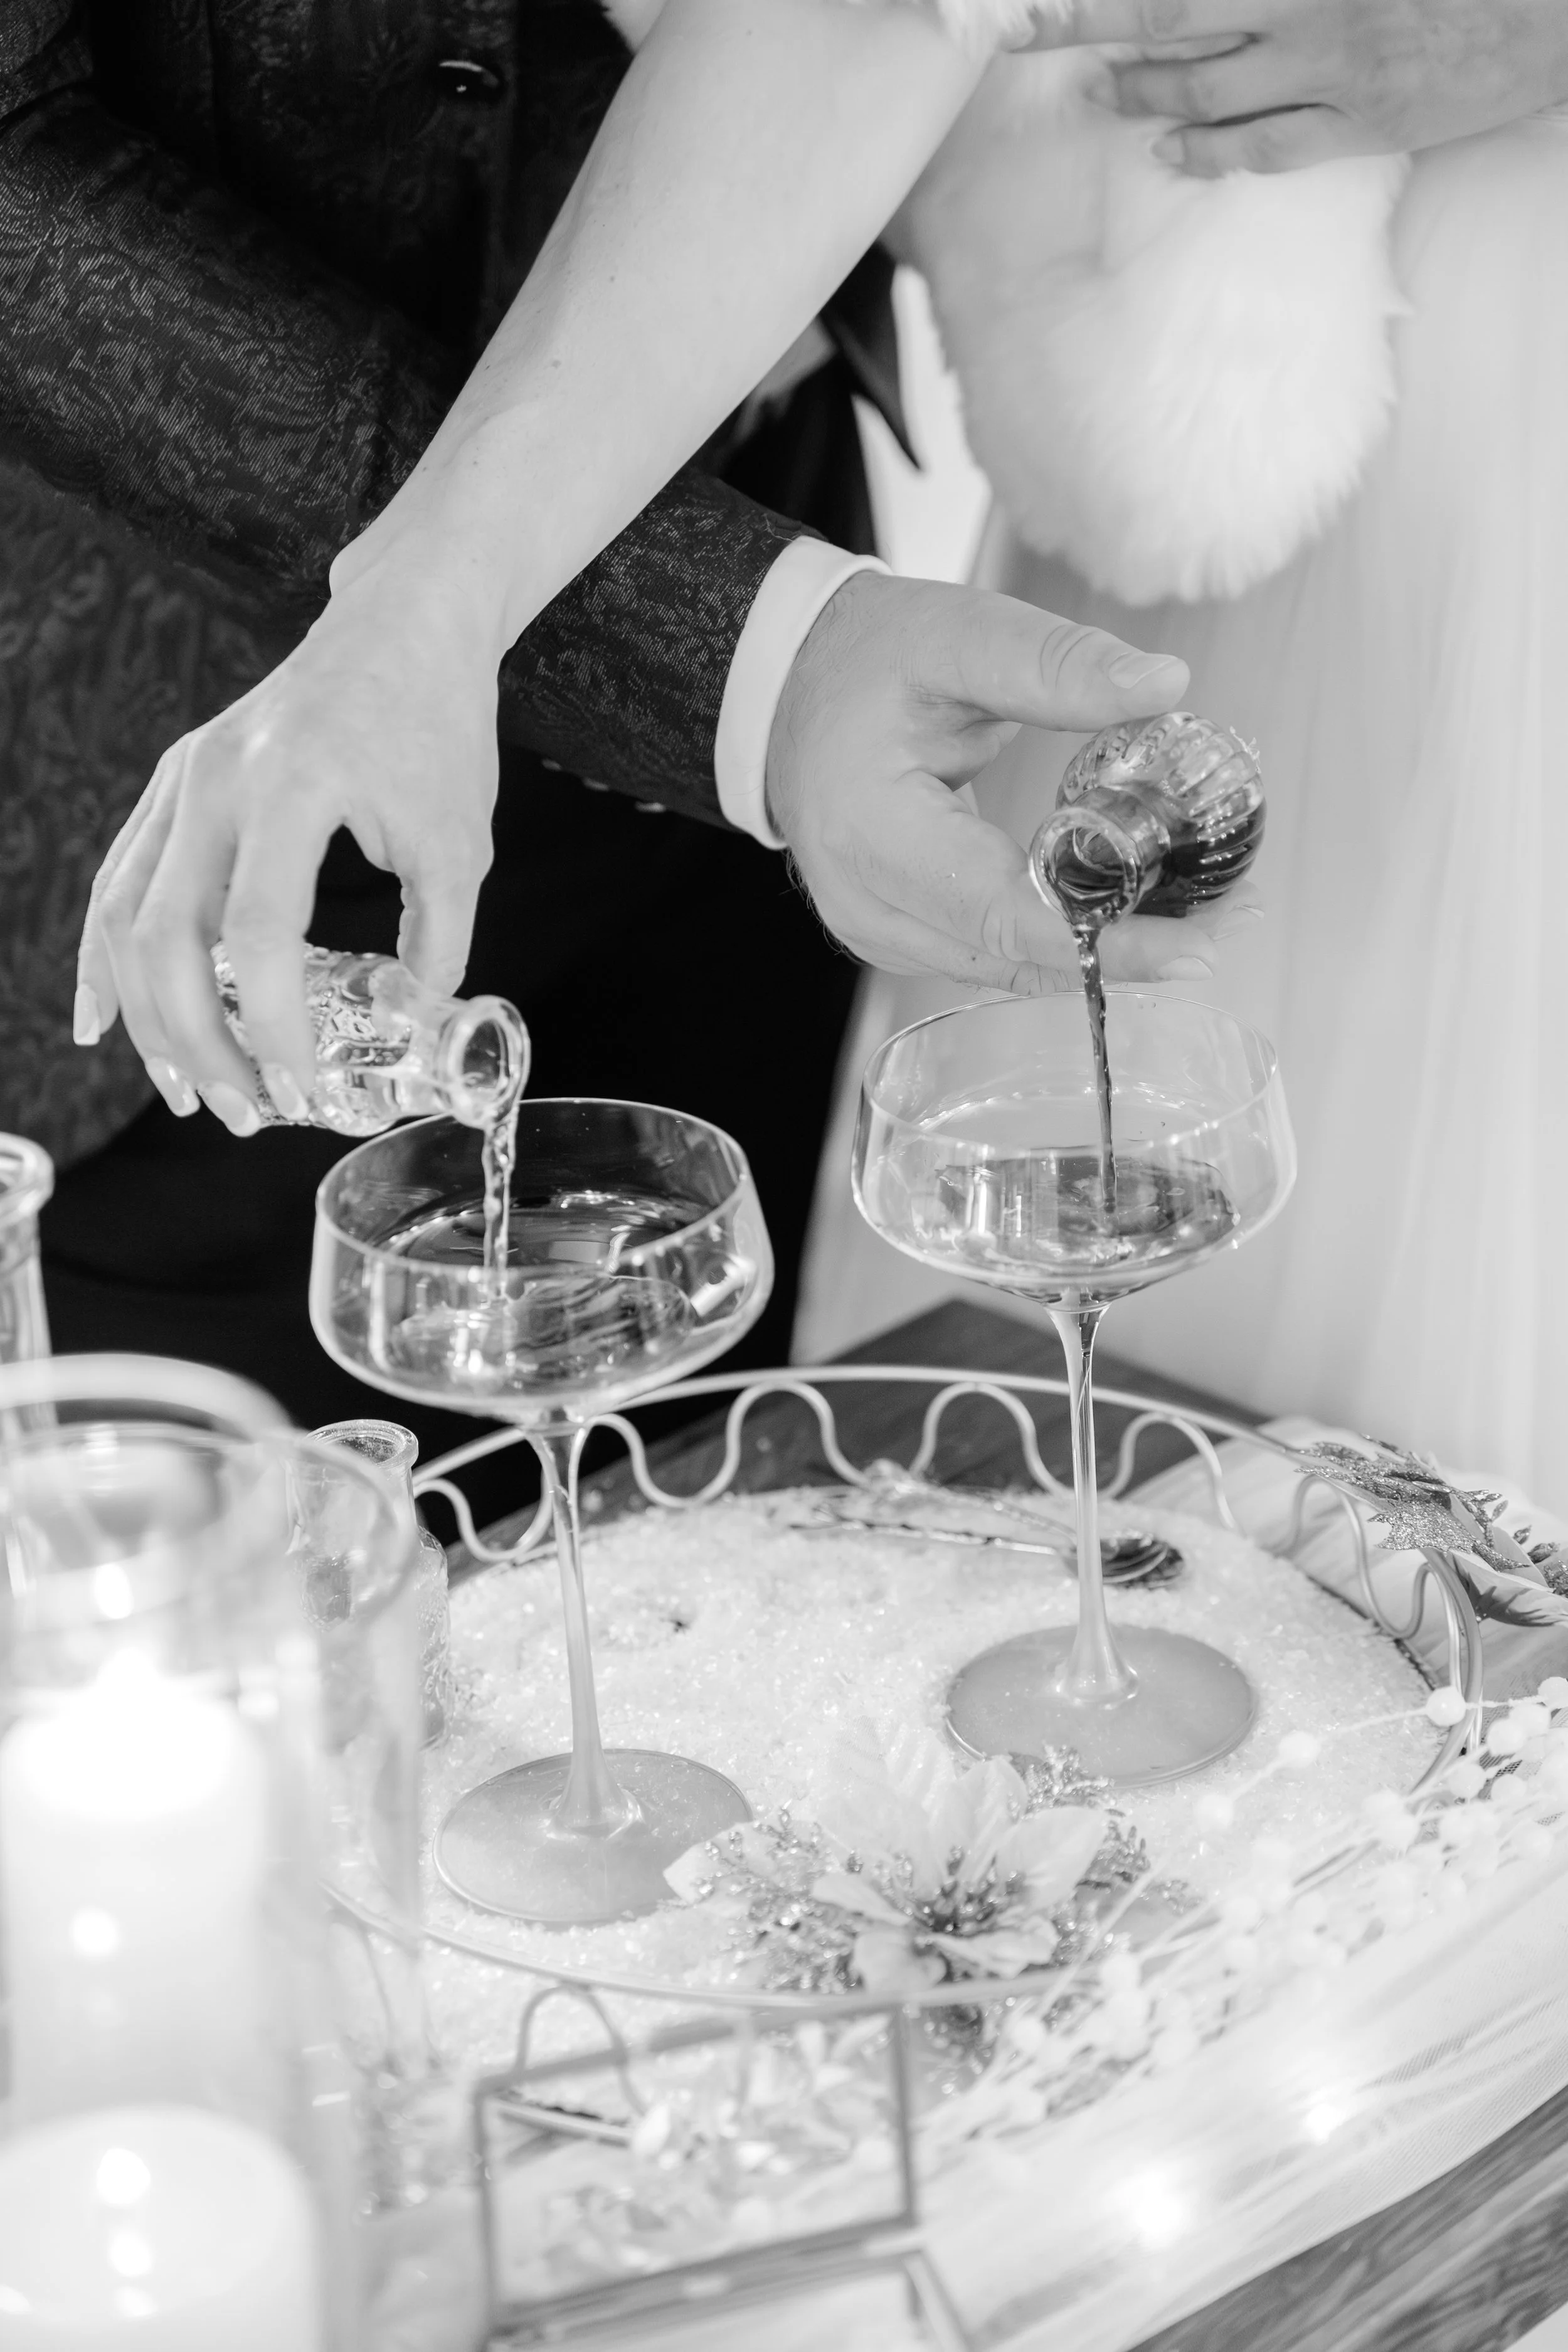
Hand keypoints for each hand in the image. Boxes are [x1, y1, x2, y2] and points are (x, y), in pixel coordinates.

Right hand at [75, 573, 500, 1133]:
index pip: (258, 937)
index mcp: (291, 787)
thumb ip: (437, 942)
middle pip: (167, 938)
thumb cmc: (436, 723)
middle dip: (196, 1042)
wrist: (402, 621)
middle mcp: (215, 780)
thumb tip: (413, 1026)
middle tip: (243, 1113)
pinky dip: (106, 957)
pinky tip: (104, 1020)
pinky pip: (120, 880)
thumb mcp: (458, 843)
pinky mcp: (175, 782)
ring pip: (126, 915)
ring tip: (185, 1090)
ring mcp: (183, 777)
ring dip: (146, 1016)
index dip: (273, 1028)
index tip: (301, 1091)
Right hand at [766, 573, 1255, 992]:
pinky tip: (1122, 913)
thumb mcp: (956, 636)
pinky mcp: (898, 935)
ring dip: (1100, 951)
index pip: (1007, 915)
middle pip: (1017, 959)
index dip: (1106, 942)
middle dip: (1128, 951)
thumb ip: (1056, 664)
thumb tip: (1164, 683)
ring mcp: (879, 933)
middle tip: (1231, 919)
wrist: (784, 688)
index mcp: (875, 837)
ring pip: (1009, 969)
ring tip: (1197, 916)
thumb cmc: (861, 659)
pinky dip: (1058, 940)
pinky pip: (991, 954)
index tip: (1196, 946)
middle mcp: (871, 908)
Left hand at [1018, 0, 1567, 173]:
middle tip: (1023, 33)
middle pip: (1167, 15)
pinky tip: (1168, 150)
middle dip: (1085, 26)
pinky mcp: (1361, 122)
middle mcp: (1307, 2)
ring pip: (1204, 87)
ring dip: (1141, 91)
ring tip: (1102, 92)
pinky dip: (1207, 151)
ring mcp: (1331, 68)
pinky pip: (1264, 147)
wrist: (1554, 8)